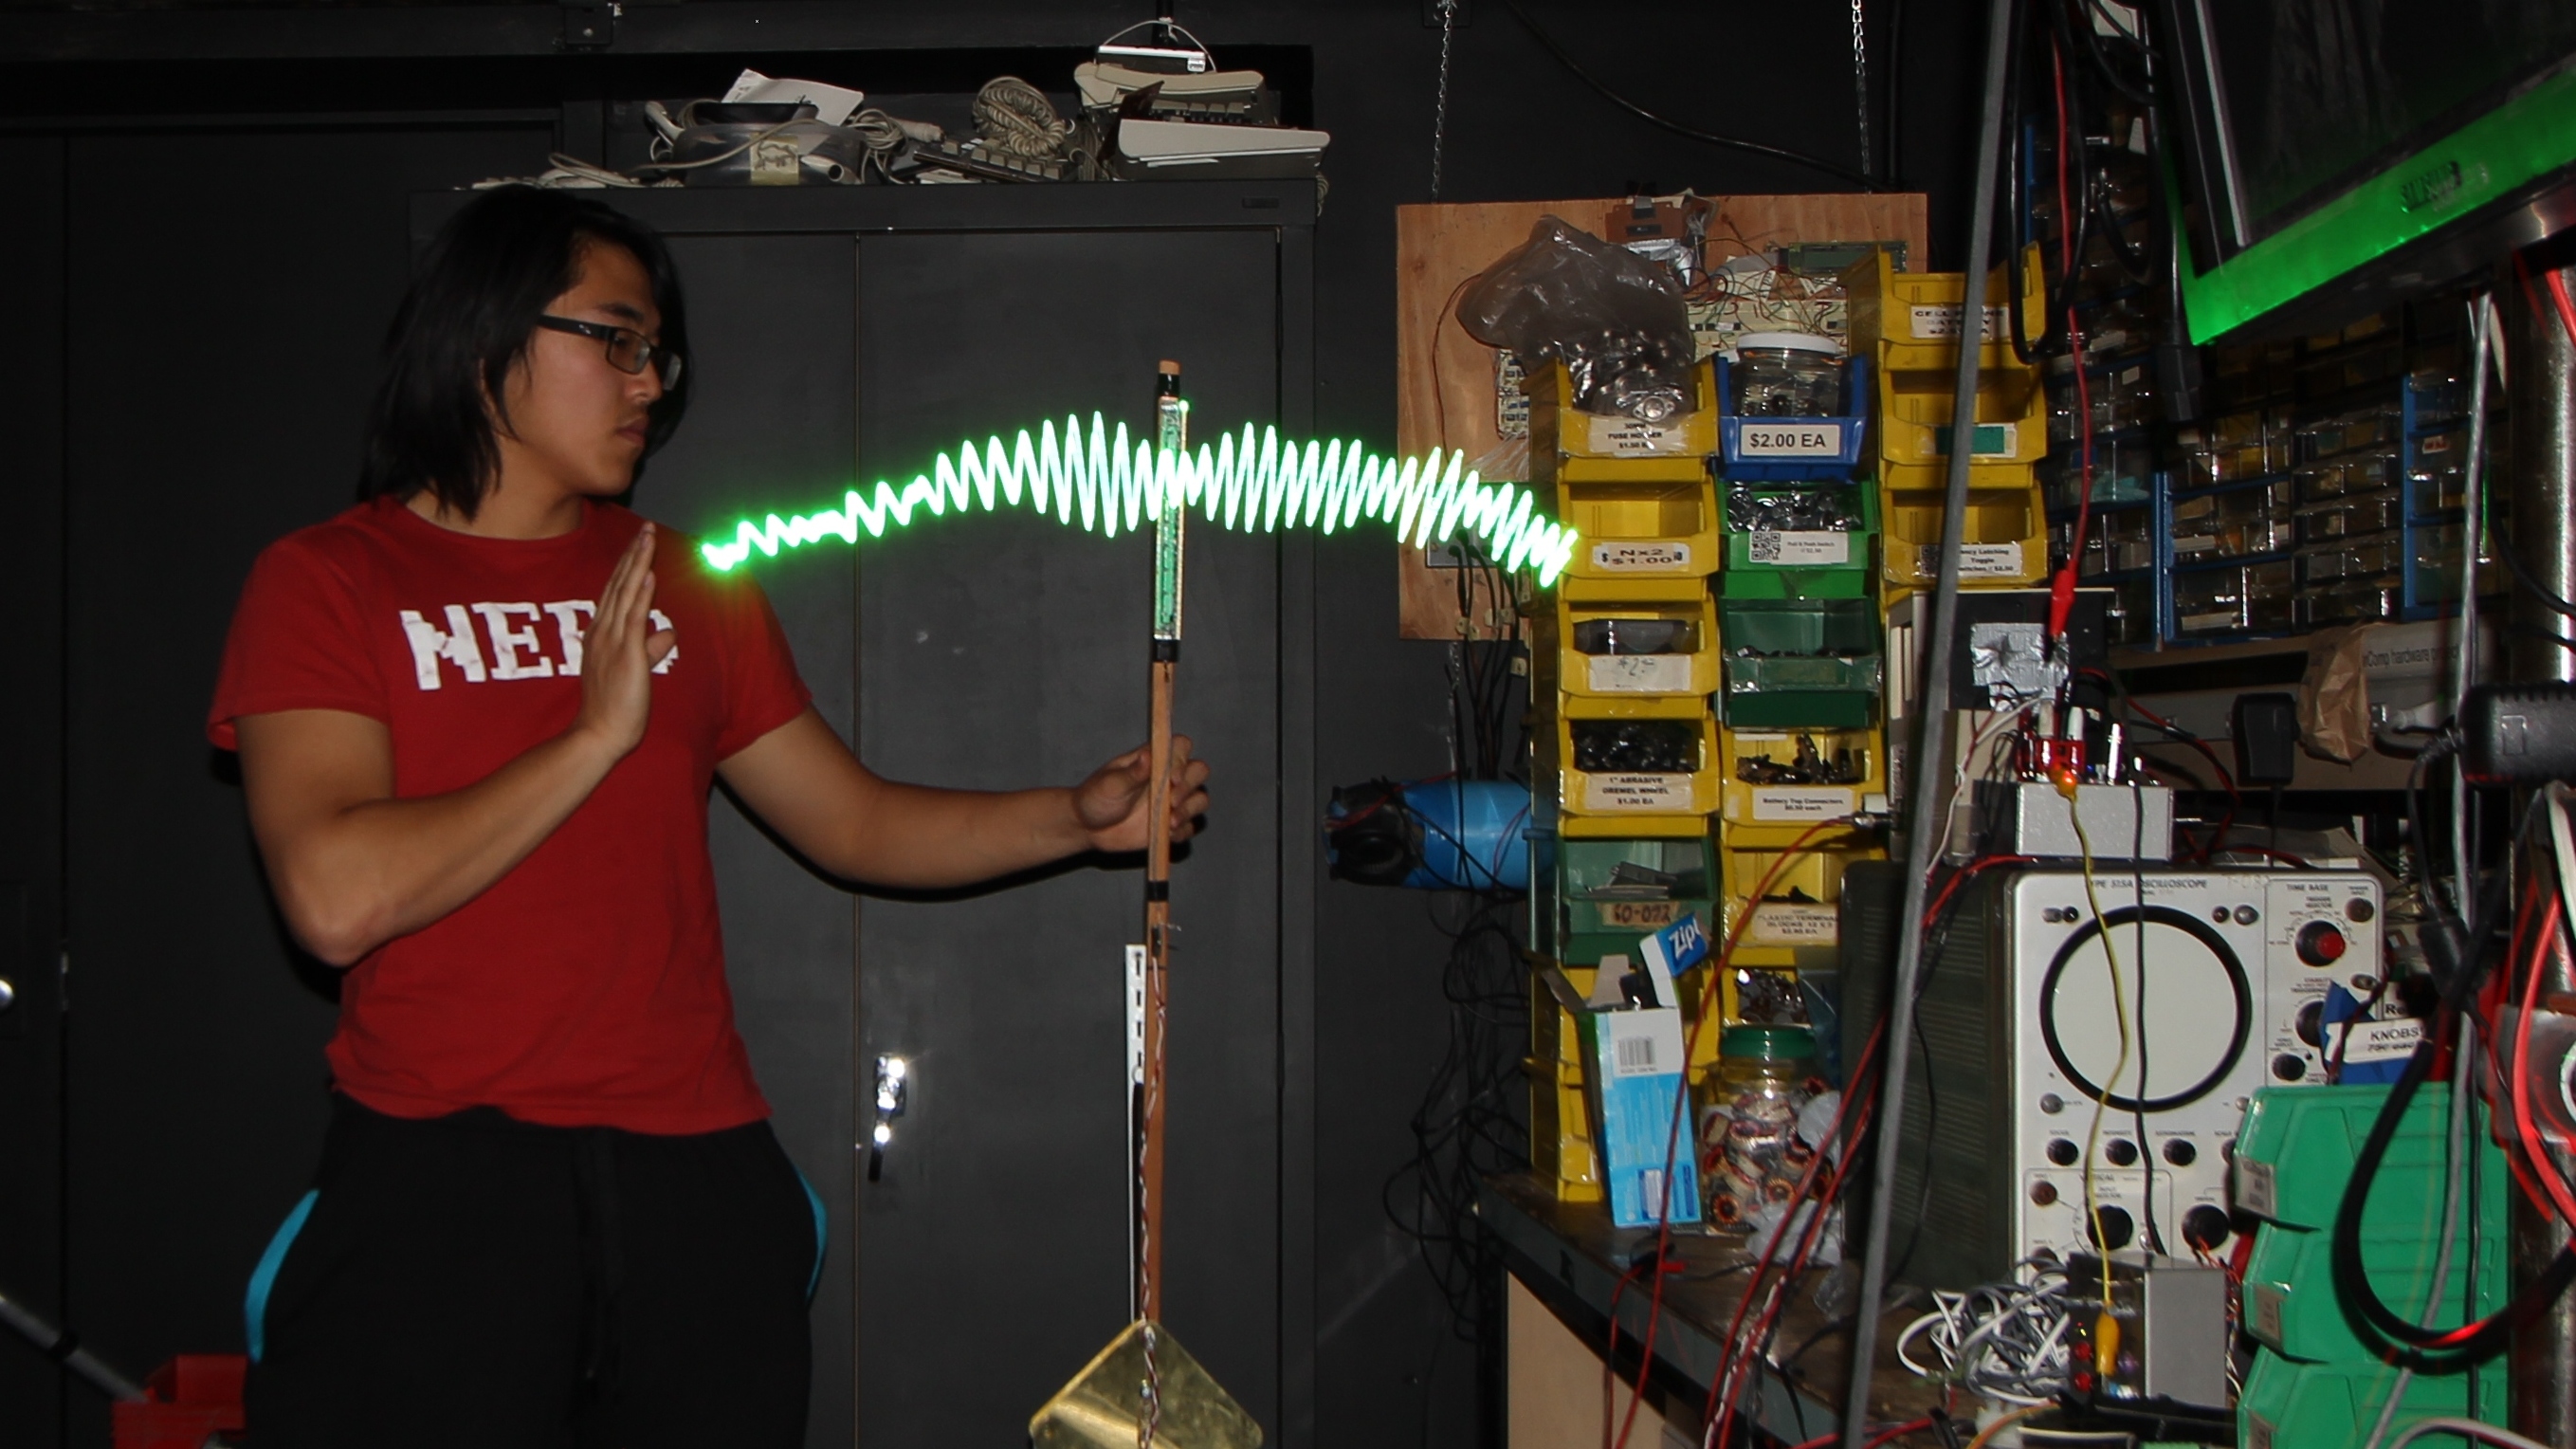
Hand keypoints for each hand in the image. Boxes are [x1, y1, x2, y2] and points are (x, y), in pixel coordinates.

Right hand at [573, 523, 677, 757]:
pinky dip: (640, 595)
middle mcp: (602, 632)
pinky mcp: (625, 654)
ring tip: (648, 537)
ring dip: (637, 563)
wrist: (598, 734)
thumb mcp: (635, 671)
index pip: (615, 592)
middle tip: (645, 528)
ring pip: (625, 594)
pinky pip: (633, 619)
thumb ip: (651, 649)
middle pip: (619, 585)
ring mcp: (612, 641)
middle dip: (633, 554)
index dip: (627, 566)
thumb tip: (668, 634)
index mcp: (601, 634)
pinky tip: (648, 574)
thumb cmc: (614, 708)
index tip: (639, 544)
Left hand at [1073, 736, 1209, 852]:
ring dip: (1190, 810)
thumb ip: (1132, 772)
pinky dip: (1183, 831)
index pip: (1181, 747)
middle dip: (1189, 786)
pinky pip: (1190, 827)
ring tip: (1169, 823)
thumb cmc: (1096, 797)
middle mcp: (1168, 778)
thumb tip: (1148, 755)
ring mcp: (1172, 802)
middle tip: (1171, 801)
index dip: (1182, 759)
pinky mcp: (1171, 825)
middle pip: (1198, 771)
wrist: (1088, 827)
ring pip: (1200, 799)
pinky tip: (1167, 836)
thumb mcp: (1110, 784)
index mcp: (1153, 760)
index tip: (1171, 778)